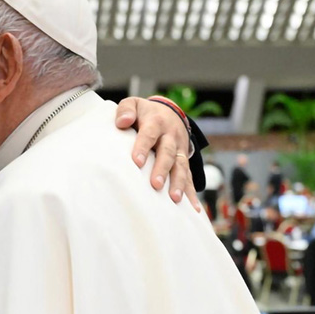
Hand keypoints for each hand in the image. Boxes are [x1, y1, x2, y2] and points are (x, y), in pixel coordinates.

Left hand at [114, 97, 200, 211]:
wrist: (169, 113)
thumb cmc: (145, 113)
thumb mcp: (134, 104)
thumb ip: (126, 110)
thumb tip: (121, 122)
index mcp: (156, 122)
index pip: (149, 134)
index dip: (143, 147)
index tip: (136, 162)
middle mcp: (171, 136)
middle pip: (168, 153)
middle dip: (163, 169)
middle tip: (156, 185)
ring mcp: (180, 149)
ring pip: (181, 166)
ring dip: (179, 183)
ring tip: (174, 199)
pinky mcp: (184, 161)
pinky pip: (189, 178)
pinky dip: (191, 193)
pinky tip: (193, 209)